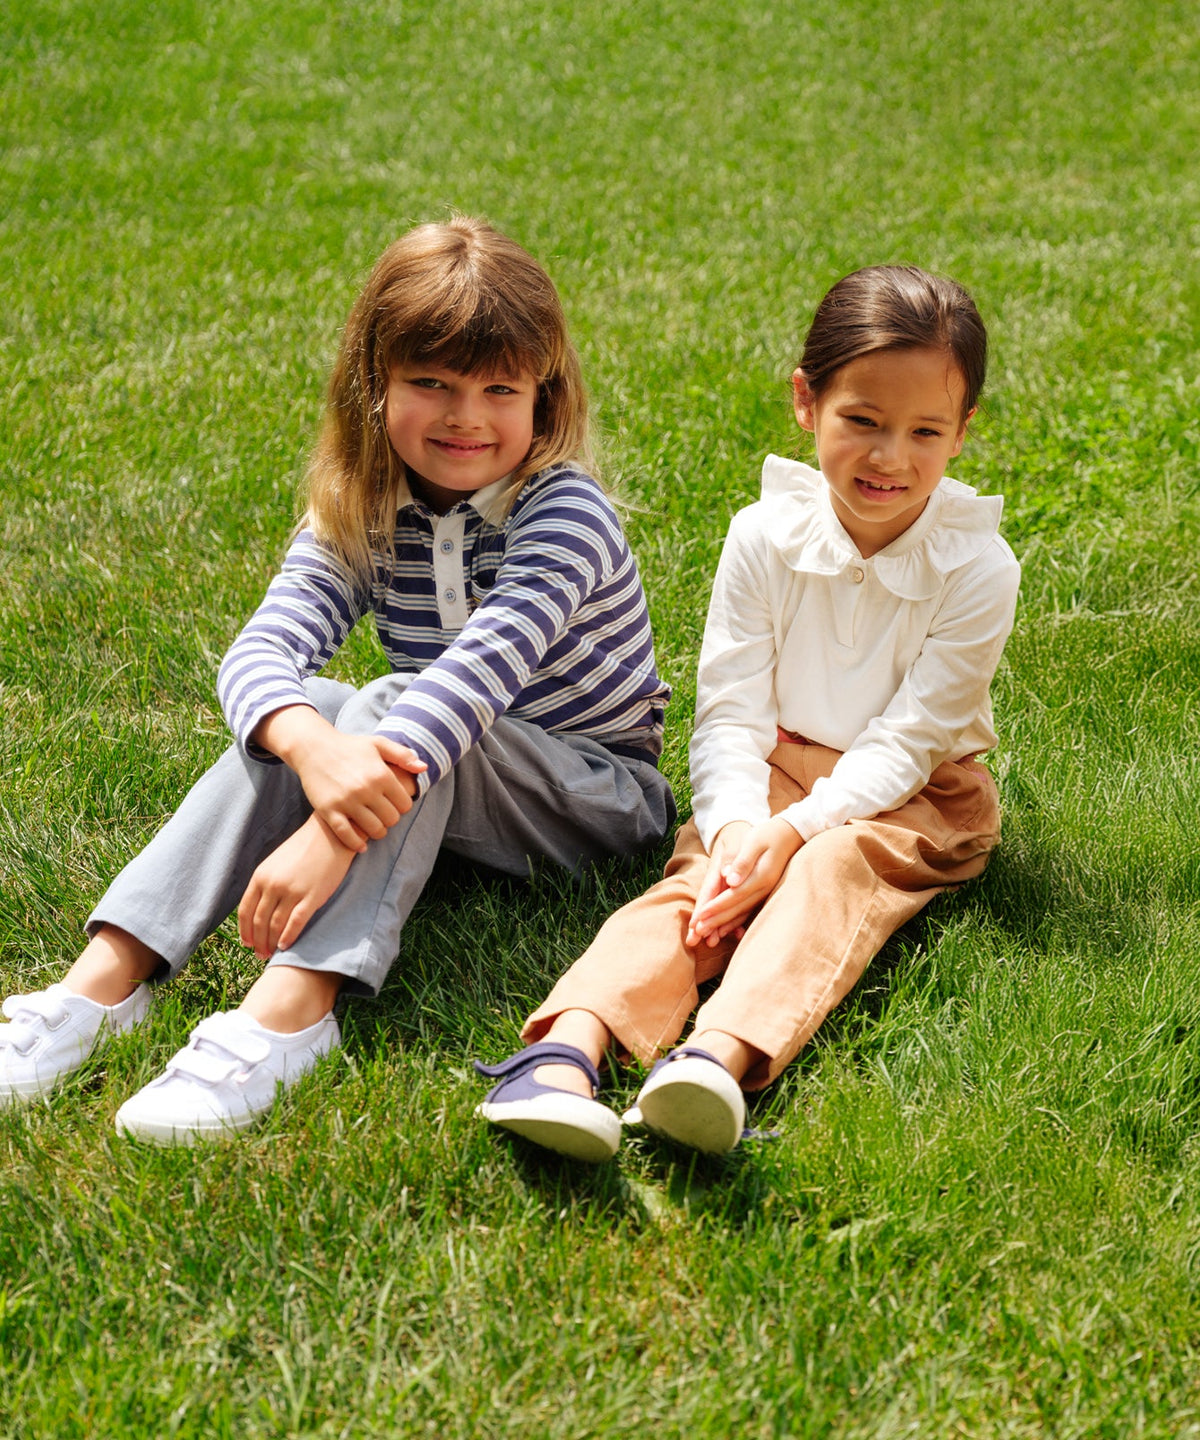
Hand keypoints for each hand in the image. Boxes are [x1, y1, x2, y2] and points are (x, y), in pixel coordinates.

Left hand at [237, 815, 356, 958]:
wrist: (330, 835)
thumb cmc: (304, 849)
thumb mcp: (276, 862)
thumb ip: (265, 883)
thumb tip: (259, 908)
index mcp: (261, 876)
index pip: (245, 910)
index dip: (245, 931)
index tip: (247, 943)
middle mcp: (273, 885)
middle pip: (259, 922)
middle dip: (258, 941)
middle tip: (260, 954)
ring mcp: (292, 891)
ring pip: (275, 925)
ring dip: (271, 943)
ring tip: (272, 953)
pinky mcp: (312, 896)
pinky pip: (295, 923)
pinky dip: (288, 937)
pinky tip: (285, 946)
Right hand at [253, 706, 425, 851]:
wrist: (313, 747)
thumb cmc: (349, 746)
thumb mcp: (378, 744)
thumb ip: (403, 755)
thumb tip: (424, 768)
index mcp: (381, 774)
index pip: (405, 804)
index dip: (402, 806)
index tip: (395, 804)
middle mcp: (366, 789)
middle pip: (391, 819)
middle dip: (390, 819)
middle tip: (384, 816)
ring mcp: (347, 801)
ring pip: (373, 830)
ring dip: (377, 832)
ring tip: (374, 827)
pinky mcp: (328, 810)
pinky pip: (347, 835)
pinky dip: (356, 844)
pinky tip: (361, 845)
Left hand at [685, 817, 801, 948]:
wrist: (790, 835)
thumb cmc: (767, 835)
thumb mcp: (753, 842)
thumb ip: (742, 861)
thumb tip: (730, 880)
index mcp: (760, 876)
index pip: (733, 896)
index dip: (715, 908)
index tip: (699, 918)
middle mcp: (763, 888)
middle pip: (736, 909)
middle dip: (716, 922)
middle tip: (697, 934)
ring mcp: (765, 892)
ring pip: (742, 913)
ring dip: (724, 925)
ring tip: (707, 937)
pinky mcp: (763, 892)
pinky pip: (748, 911)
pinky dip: (735, 922)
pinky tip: (725, 931)